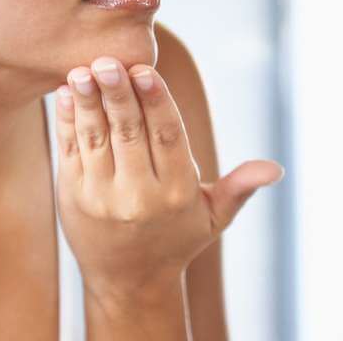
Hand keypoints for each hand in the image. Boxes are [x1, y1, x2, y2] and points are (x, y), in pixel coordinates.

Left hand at [53, 58, 282, 308]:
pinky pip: (70, 150)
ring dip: (88, 102)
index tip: (145, 71)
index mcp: (177, 192)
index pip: (168, 137)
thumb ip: (240, 187)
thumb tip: (276, 169)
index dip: (156, 102)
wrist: (127, 281)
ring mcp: (102, 196)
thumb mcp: (214, 217)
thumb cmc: (176, 238)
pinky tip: (66, 90)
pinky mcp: (73, 195)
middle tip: (107, 61)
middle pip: (129, 134)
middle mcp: (139, 195)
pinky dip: (67, 119)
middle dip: (118, 94)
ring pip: (95, 139)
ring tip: (82, 70)